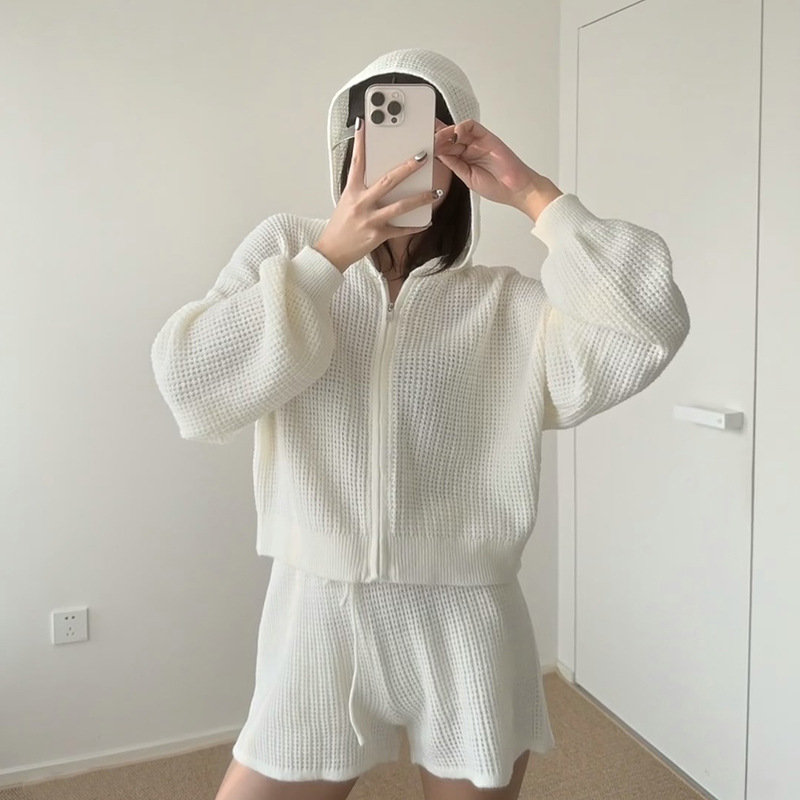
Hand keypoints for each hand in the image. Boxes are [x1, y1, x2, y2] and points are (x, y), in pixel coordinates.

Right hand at [314, 118, 441, 271]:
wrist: (332, 251)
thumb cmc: (340, 226)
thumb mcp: (346, 201)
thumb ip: (362, 188)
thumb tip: (378, 175)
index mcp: (352, 191)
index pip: (357, 162)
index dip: (360, 142)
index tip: (364, 124)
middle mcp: (361, 203)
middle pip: (388, 181)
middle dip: (407, 168)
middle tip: (422, 157)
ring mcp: (370, 219)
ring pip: (400, 206)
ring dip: (420, 198)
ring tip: (435, 192)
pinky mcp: (378, 235)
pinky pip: (401, 229)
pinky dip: (416, 225)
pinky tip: (427, 221)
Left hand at [434, 119, 562, 219]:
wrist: (516, 189)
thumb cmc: (496, 187)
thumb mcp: (467, 178)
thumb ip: (454, 164)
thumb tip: (439, 154)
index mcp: (464, 161)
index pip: (446, 149)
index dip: (434, 146)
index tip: (422, 145)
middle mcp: (470, 150)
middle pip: (449, 138)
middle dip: (437, 138)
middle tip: (427, 140)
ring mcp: (478, 143)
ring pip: (458, 131)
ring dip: (446, 132)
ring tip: (438, 138)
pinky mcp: (487, 137)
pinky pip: (472, 126)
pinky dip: (461, 127)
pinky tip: (455, 133)